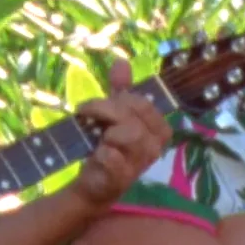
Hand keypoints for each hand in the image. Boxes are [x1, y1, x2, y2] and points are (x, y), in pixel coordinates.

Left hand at [70, 59, 172, 208]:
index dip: (119, 99)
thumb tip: (122, 61)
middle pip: (134, 116)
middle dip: (106, 111)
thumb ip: (120, 90)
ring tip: (94, 138)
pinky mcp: (122, 179)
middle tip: (86, 115)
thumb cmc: (108, 147)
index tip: (95, 105)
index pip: (143, 103)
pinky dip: (101, 153)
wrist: (94, 183)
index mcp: (158, 129)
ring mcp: (140, 164)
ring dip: (105, 131)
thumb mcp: (114, 115)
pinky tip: (96, 156)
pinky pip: (113, 157)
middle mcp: (154, 146)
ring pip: (128, 134)